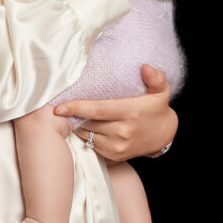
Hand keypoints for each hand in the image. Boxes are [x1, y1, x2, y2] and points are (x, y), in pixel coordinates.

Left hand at [54, 65, 177, 161]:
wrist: (163, 135)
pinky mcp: (113, 155)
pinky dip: (85, 134)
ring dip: (78, 125)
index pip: (98, 110)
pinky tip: (85, 125)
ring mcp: (117, 146)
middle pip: (88, 122)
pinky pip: (91, 144)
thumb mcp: (161, 91)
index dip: (77, 108)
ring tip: (74, 114)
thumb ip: (156, 78)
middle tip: (63, 106)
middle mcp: (122, 132)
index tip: (58, 107)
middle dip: (73, 115)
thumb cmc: (156, 109)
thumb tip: (146, 67)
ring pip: (87, 134)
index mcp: (130, 113)